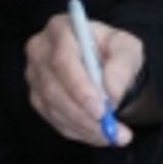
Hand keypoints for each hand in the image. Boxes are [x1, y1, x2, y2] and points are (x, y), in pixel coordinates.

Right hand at [25, 13, 145, 145]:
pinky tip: (98, 134)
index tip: (101, 109)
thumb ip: (122, 67)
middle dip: (83, 114)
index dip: (80, 88)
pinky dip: (77, 131)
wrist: (107, 64)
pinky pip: (53, 119)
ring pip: (53, 107)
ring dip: (83, 126)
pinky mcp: (37, 97)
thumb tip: (111, 93)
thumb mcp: (127, 50)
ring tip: (112, 134)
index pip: (62, 61)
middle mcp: (40, 50)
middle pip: (53, 88)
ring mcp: (34, 75)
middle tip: (110, 129)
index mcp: (60, 29)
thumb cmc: (114, 52)